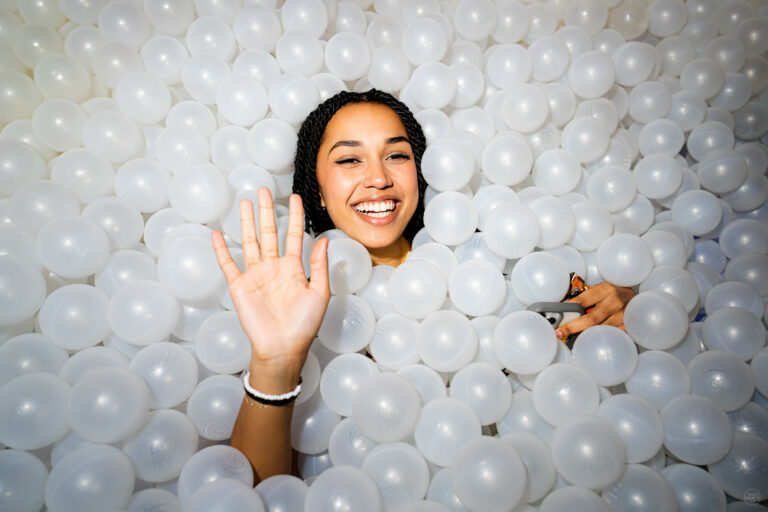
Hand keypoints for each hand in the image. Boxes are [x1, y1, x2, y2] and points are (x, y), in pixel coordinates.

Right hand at [211, 188, 330, 372]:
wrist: (282, 348)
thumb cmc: (304, 325)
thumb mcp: (319, 294)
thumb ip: (319, 266)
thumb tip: (325, 240)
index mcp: (294, 269)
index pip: (294, 235)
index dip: (294, 216)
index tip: (294, 198)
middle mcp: (273, 268)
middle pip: (269, 233)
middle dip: (267, 211)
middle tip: (263, 190)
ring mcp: (255, 275)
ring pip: (250, 242)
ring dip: (247, 223)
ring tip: (245, 203)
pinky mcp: (239, 286)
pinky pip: (228, 264)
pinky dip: (222, 250)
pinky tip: (217, 234)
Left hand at [555, 282, 635, 338]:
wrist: (642, 300)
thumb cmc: (614, 294)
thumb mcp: (600, 289)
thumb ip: (585, 296)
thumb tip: (563, 305)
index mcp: (605, 289)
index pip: (582, 300)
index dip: (568, 309)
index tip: (557, 316)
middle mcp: (614, 302)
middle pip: (590, 319)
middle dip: (572, 327)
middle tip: (559, 332)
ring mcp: (622, 317)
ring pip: (598, 330)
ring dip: (582, 334)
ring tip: (571, 336)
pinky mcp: (627, 329)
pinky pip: (607, 336)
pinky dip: (596, 338)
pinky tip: (588, 339)